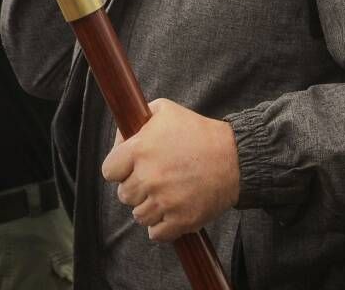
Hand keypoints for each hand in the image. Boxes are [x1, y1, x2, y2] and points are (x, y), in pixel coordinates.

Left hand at [101, 98, 238, 241]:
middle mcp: (149, 177)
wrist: (235, 157)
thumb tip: (120, 138)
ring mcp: (165, 201)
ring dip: (149, 207)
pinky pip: (156, 233)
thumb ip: (137, 121)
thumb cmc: (198, 132)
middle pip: (124, 195)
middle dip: (136, 187)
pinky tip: (170, 211)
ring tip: (165, 194)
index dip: (119, 169)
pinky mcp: (181, 220)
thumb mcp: (164, 111)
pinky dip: (161, 226)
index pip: (109, 171)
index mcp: (140, 150)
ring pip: (139, 216)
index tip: (131, 167)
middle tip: (154, 179)